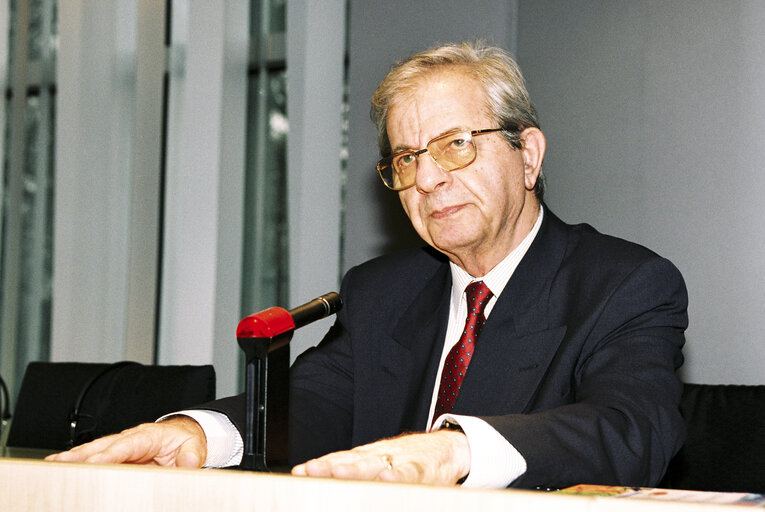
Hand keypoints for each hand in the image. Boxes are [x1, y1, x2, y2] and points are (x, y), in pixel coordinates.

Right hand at [44, 416, 206, 466]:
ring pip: (94, 450)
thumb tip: (188, 462)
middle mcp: (131, 439)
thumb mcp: (195, 446)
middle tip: (60, 463)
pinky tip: (63, 466)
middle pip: (102, 446)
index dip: (108, 454)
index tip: (93, 463)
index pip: (126, 445)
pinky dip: (78, 461)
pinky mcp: (118, 455)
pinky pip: (96, 457)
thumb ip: (192, 455)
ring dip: (74, 457)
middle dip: (81, 454)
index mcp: (148, 435)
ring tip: (53, 464)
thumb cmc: (186, 439)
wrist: (185, 434)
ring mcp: (122, 446)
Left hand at [291, 430, 469, 484]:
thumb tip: (318, 478)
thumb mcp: (377, 466)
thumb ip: (352, 473)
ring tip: (338, 473)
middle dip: (328, 467)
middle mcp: (378, 457)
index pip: (338, 460)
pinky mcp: (420, 469)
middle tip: (309, 471)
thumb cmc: (406, 462)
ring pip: (374, 465)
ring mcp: (398, 461)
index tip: (298, 472)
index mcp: (366, 459)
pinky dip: (397, 475)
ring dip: (355, 470)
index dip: (318, 466)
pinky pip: (408, 472)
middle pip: (350, 462)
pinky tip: (387, 477)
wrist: (445, 449)